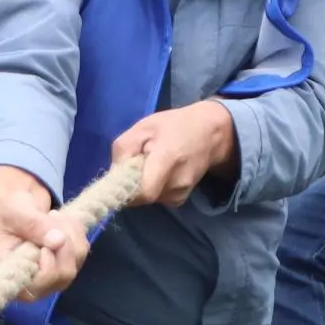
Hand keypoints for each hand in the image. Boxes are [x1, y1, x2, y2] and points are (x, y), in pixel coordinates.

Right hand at [0, 165, 86, 298]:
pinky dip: (75, 230)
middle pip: (64, 273)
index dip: (49, 262)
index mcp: (12, 276)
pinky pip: (82, 249)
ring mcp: (52, 278)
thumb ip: (34, 226)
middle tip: (50, 216)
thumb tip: (59, 241)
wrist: (13, 210)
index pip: (39, 284)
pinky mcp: (66, 266)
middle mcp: (33, 284)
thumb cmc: (5, 214)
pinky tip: (59, 220)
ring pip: (77, 259)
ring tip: (51, 215)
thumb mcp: (14, 213)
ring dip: (70, 231)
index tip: (44, 236)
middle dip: (63, 241)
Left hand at [110, 101, 238, 205]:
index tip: (121, 175)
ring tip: (151, 163)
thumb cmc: (174, 125)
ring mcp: (181, 193)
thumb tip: (115, 174)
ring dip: (142, 184)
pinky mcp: (181, 199)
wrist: (210, 133)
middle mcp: (177, 182)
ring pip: (147, 199)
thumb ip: (123, 150)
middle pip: (141, 197)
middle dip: (132, 183)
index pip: (143, 192)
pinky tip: (159, 172)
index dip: (126, 189)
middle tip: (136, 162)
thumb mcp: (143, 127)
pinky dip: (152, 188)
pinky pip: (156, 199)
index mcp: (168, 159)